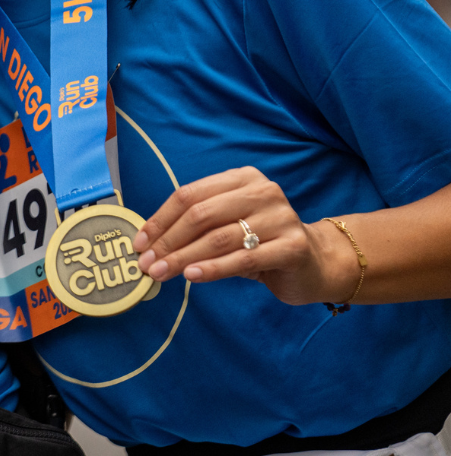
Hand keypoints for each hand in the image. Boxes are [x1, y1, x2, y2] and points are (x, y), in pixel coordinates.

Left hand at [131, 166, 359, 306]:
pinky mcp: (293, 246)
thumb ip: (196, 228)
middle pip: (201, 214)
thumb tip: (149, 244)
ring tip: (161, 273)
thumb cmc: (261, 243)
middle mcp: (263, 191)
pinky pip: (243, 258)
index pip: (189, 194)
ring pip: (219, 238)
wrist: (316, 263)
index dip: (160, 219)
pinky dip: (213, 269)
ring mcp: (281, 217)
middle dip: (168, 241)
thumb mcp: (227, 227)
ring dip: (183, 258)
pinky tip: (192, 277)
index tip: (139, 243)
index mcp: (242, 178)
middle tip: (147, 264)